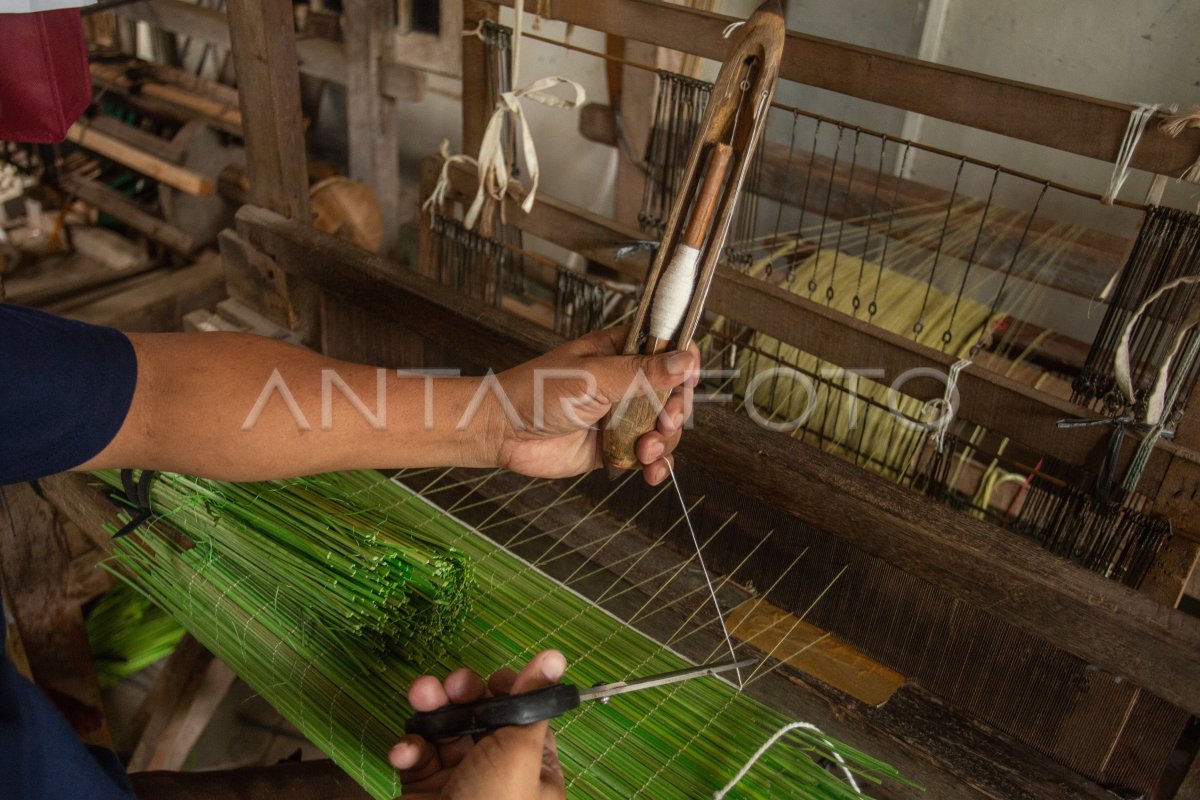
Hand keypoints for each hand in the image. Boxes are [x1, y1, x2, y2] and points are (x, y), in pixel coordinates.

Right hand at [390, 650, 567, 799]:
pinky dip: (408, 750)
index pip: (524, 716)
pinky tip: (405, 752)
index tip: (493, 677)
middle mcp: (498, 775)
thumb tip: (554, 657)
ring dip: (429, 711)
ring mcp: (459, 784)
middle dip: (461, 695)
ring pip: (444, 734)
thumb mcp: (519, 751)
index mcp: (533, 768)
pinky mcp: (425, 795)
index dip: (508, 691)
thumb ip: (532, 701)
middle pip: (480, 719)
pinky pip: (417, 761)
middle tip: (450, 683)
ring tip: (420, 696)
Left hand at [484, 326, 699, 484]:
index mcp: (620, 352)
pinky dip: (656, 466)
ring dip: (664, 443)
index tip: (687, 380)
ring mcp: (621, 416)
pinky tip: (651, 472)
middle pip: (674, 393)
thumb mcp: (593, 377)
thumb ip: (642, 372)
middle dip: (676, 411)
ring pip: (664, 428)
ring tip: (644, 451)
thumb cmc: (536, 391)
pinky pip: (648, 456)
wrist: (503, 432)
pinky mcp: (614, 447)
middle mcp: (625, 382)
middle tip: (664, 422)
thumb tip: (686, 360)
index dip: (684, 362)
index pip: (667, 348)